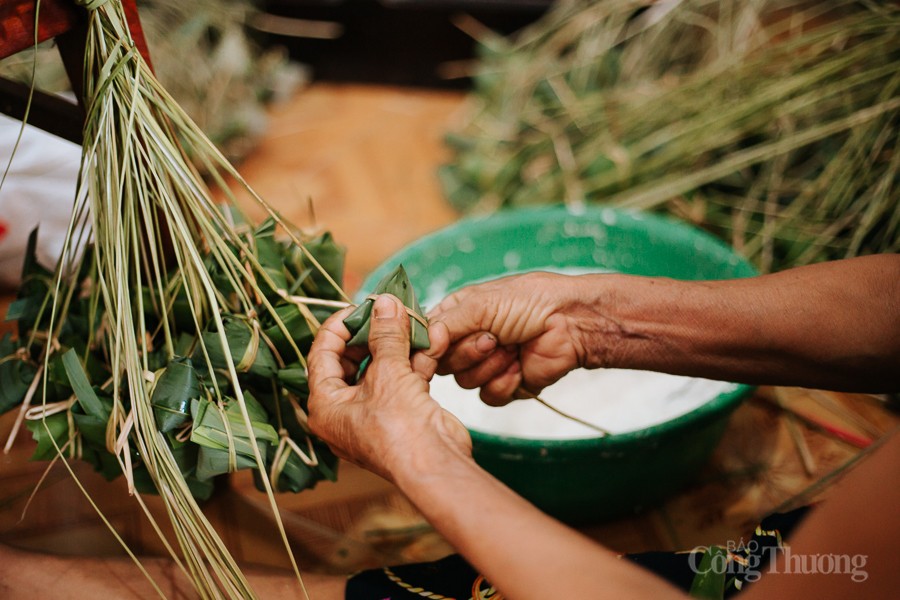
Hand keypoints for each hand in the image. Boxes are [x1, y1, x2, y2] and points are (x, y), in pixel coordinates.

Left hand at [307, 294, 471, 482]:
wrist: (436, 465)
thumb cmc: (399, 431)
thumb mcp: (388, 373)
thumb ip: (386, 335)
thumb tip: (384, 304)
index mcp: (325, 405)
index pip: (322, 355)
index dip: (339, 327)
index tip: (360, 307)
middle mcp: (346, 410)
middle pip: (353, 359)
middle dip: (373, 332)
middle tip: (387, 310)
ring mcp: (376, 411)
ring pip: (384, 366)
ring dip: (401, 342)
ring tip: (413, 317)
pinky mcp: (403, 411)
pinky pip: (405, 378)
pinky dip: (418, 358)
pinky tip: (433, 336)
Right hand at [427, 272, 608, 404]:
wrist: (571, 323)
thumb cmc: (529, 301)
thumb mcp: (480, 304)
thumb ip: (444, 325)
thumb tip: (421, 345)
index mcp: (459, 314)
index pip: (427, 337)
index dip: (427, 347)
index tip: (431, 350)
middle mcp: (469, 339)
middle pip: (444, 363)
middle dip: (468, 353)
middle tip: (493, 338)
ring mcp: (488, 364)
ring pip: (465, 382)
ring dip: (490, 365)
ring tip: (513, 347)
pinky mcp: (506, 384)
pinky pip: (488, 396)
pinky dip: (505, 382)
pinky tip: (520, 366)